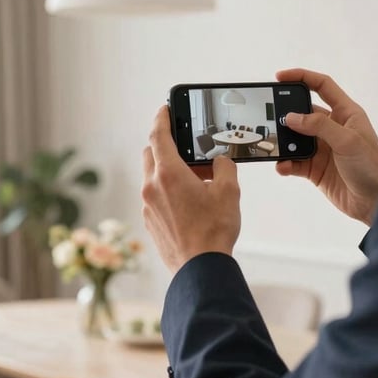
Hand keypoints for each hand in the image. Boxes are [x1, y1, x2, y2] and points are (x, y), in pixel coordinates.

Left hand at [142, 107, 241, 272]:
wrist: (201, 268)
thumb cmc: (214, 230)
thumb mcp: (229, 191)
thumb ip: (224, 167)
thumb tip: (220, 161)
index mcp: (169, 174)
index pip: (157, 135)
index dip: (161, 118)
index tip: (165, 109)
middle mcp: (152, 187)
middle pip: (150, 154)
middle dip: (164, 145)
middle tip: (186, 147)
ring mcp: (147, 206)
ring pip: (152, 176)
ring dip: (167, 170)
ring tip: (194, 179)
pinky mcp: (150, 222)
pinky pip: (154, 196)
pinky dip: (166, 190)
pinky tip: (188, 201)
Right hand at [275, 69, 377, 225]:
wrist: (376, 203)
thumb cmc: (371, 167)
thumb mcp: (347, 141)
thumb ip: (319, 126)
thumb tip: (292, 117)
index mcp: (346, 114)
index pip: (322, 86)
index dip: (301, 77)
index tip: (279, 77)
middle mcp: (333, 128)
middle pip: (303, 113)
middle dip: (286, 115)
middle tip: (271, 118)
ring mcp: (323, 149)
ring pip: (295, 139)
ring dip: (284, 142)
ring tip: (274, 145)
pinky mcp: (316, 169)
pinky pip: (295, 162)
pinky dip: (286, 164)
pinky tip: (283, 167)